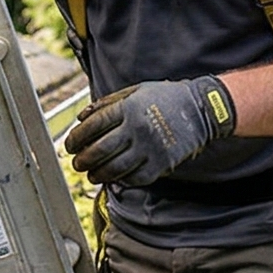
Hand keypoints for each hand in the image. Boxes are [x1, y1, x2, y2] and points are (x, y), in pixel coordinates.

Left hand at [64, 75, 236, 187]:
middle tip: (77, 163)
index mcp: (129, 108)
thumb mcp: (136, 92)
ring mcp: (150, 148)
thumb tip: (81, 118)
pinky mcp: (162, 163)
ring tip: (91, 174)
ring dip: (97, 175)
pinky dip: (120, 180)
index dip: (75, 139)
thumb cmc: (165, 99)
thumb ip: (107, 103)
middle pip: (99, 151)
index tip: (69, 146)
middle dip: (82, 161)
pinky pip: (134, 178)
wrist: (203, 109)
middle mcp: (138, 129)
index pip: (92, 126)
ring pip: (114, 169)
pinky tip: (114, 177)